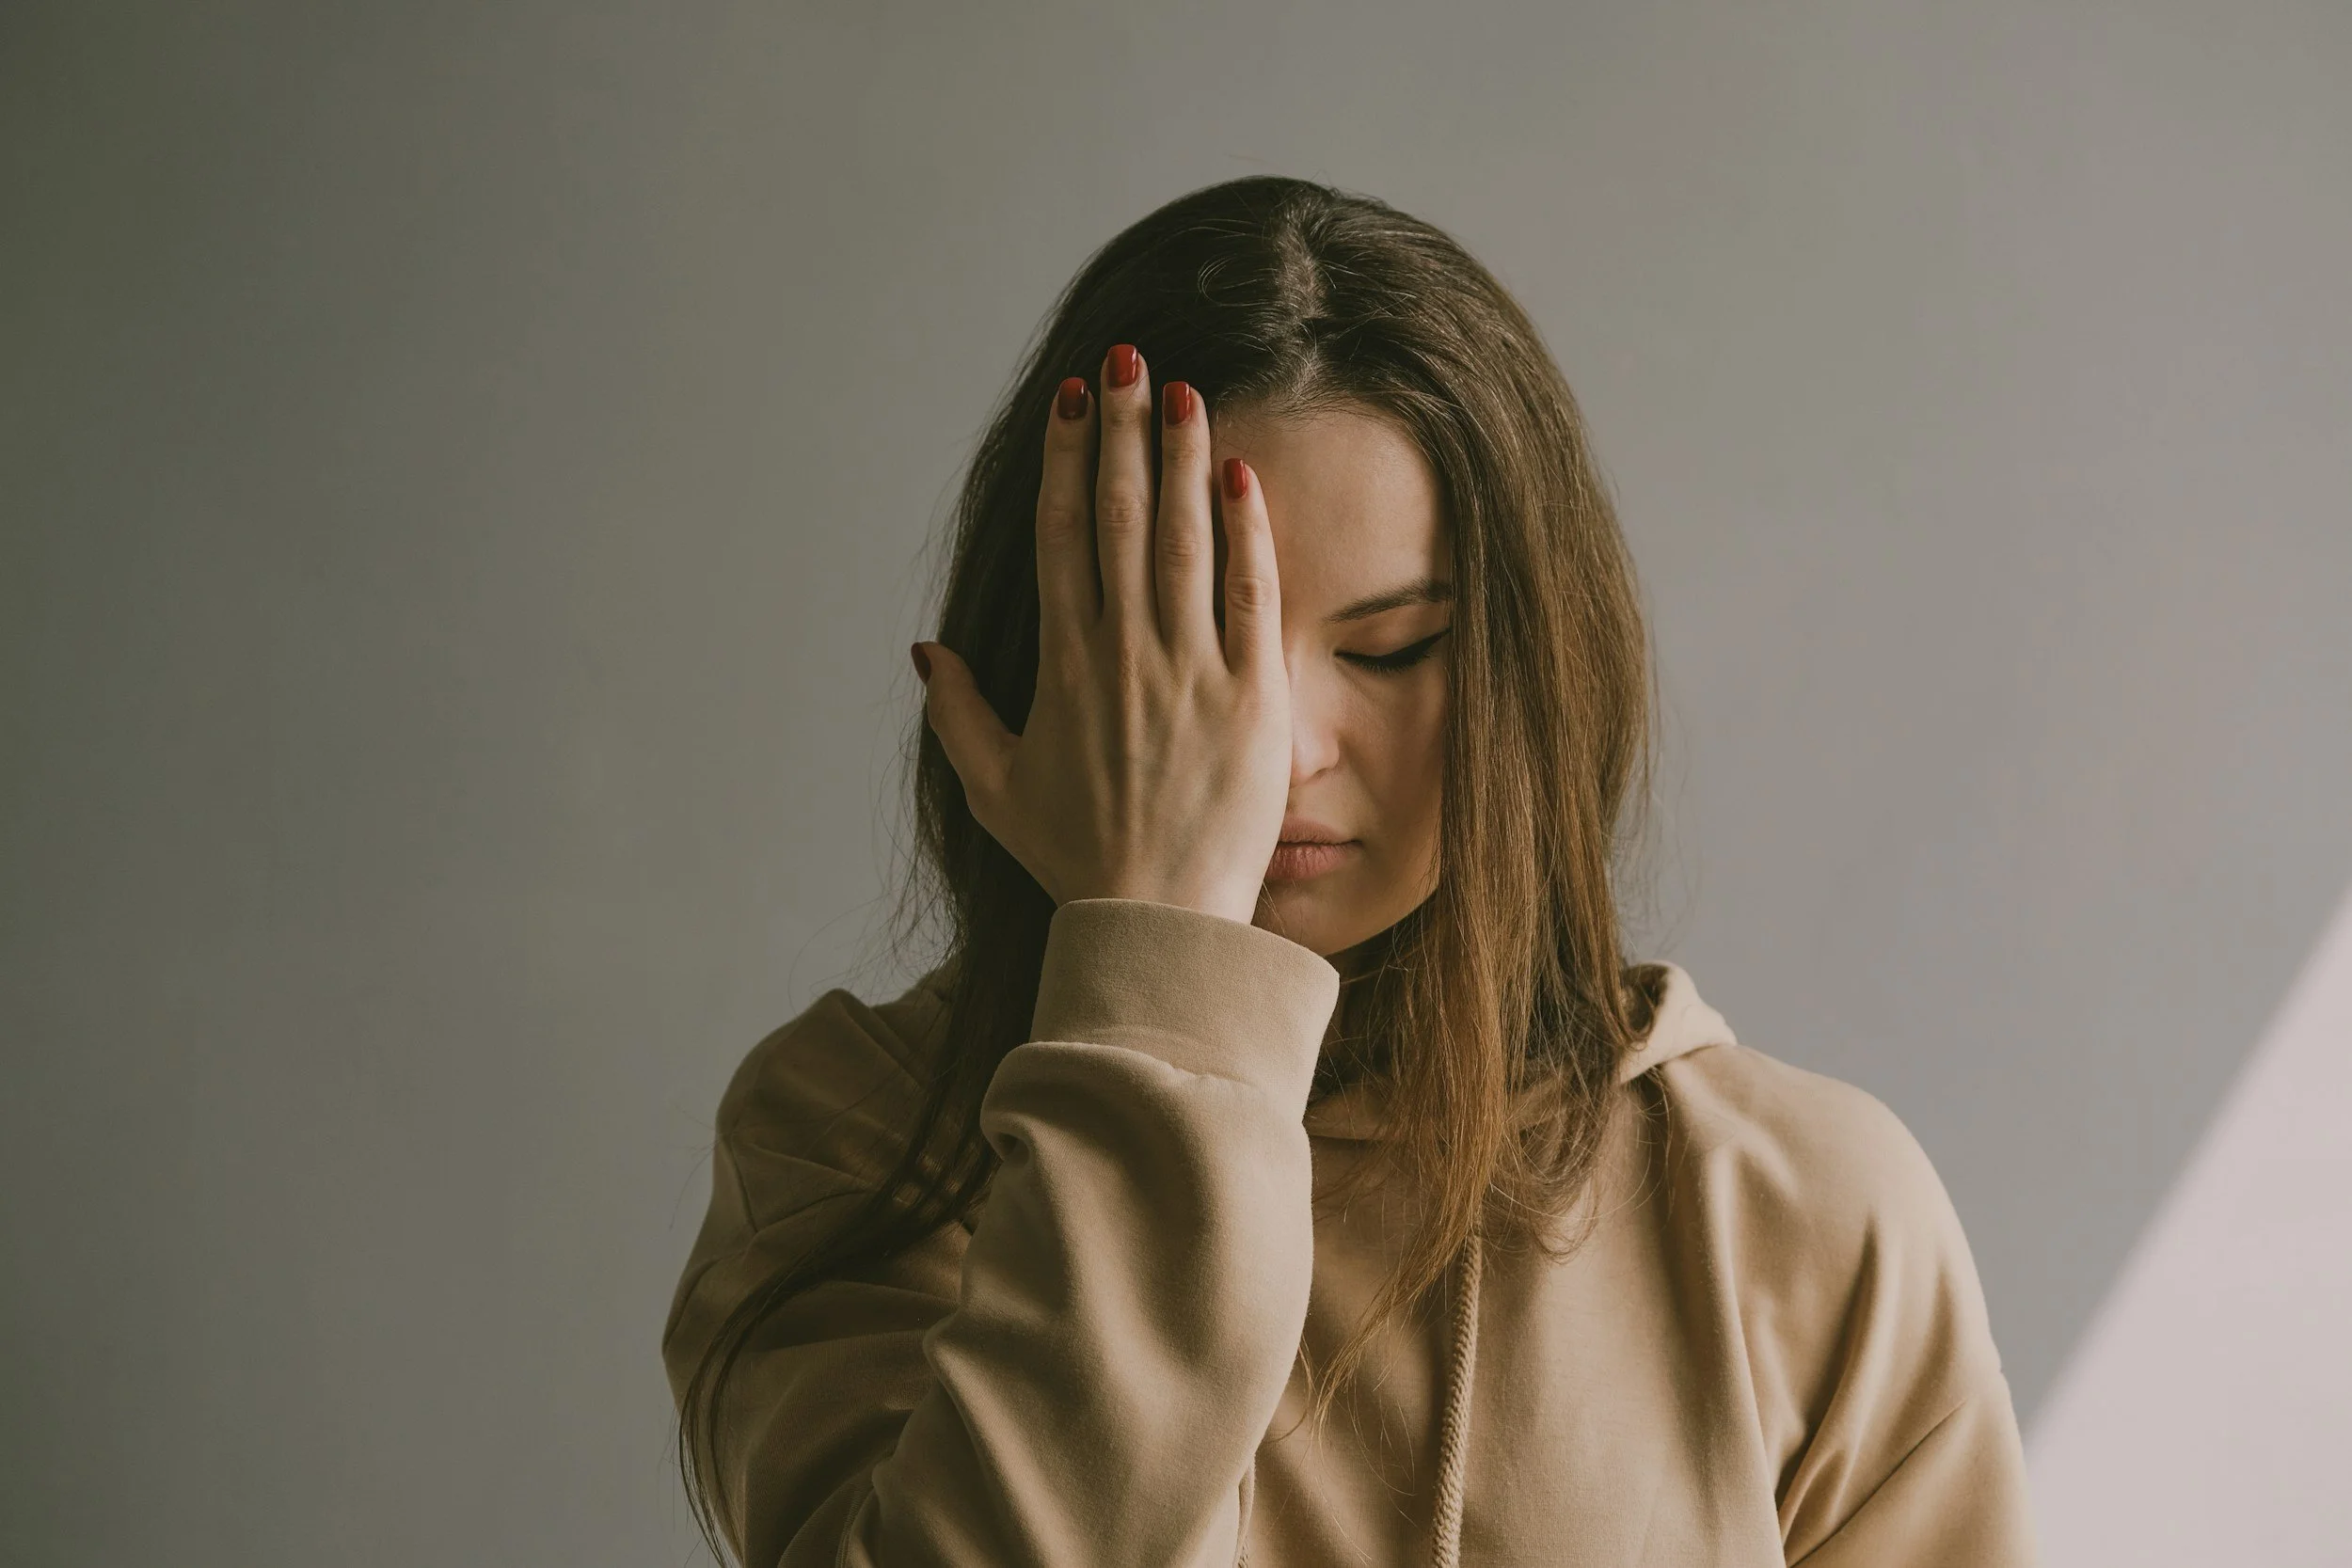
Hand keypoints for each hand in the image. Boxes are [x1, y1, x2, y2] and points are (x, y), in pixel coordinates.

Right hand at [914, 343, 1291, 926]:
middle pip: (1121, 518)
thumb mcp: (996, 789)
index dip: (1070, 460)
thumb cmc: (1076, 859)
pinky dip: (1246, 533)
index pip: (1065, 537)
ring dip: (1183, 459)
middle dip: (1125, 432)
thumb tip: (924, 651)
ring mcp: (1191, 671)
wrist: (1158, 919)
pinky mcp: (1252, 697)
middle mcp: (1124, 654)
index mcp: (1063, 666)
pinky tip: (1242, 475)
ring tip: (1186, 391)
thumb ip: (957, 715)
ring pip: (1184, 541)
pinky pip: (1249, 596)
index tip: (1076, 402)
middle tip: (1130, 361)